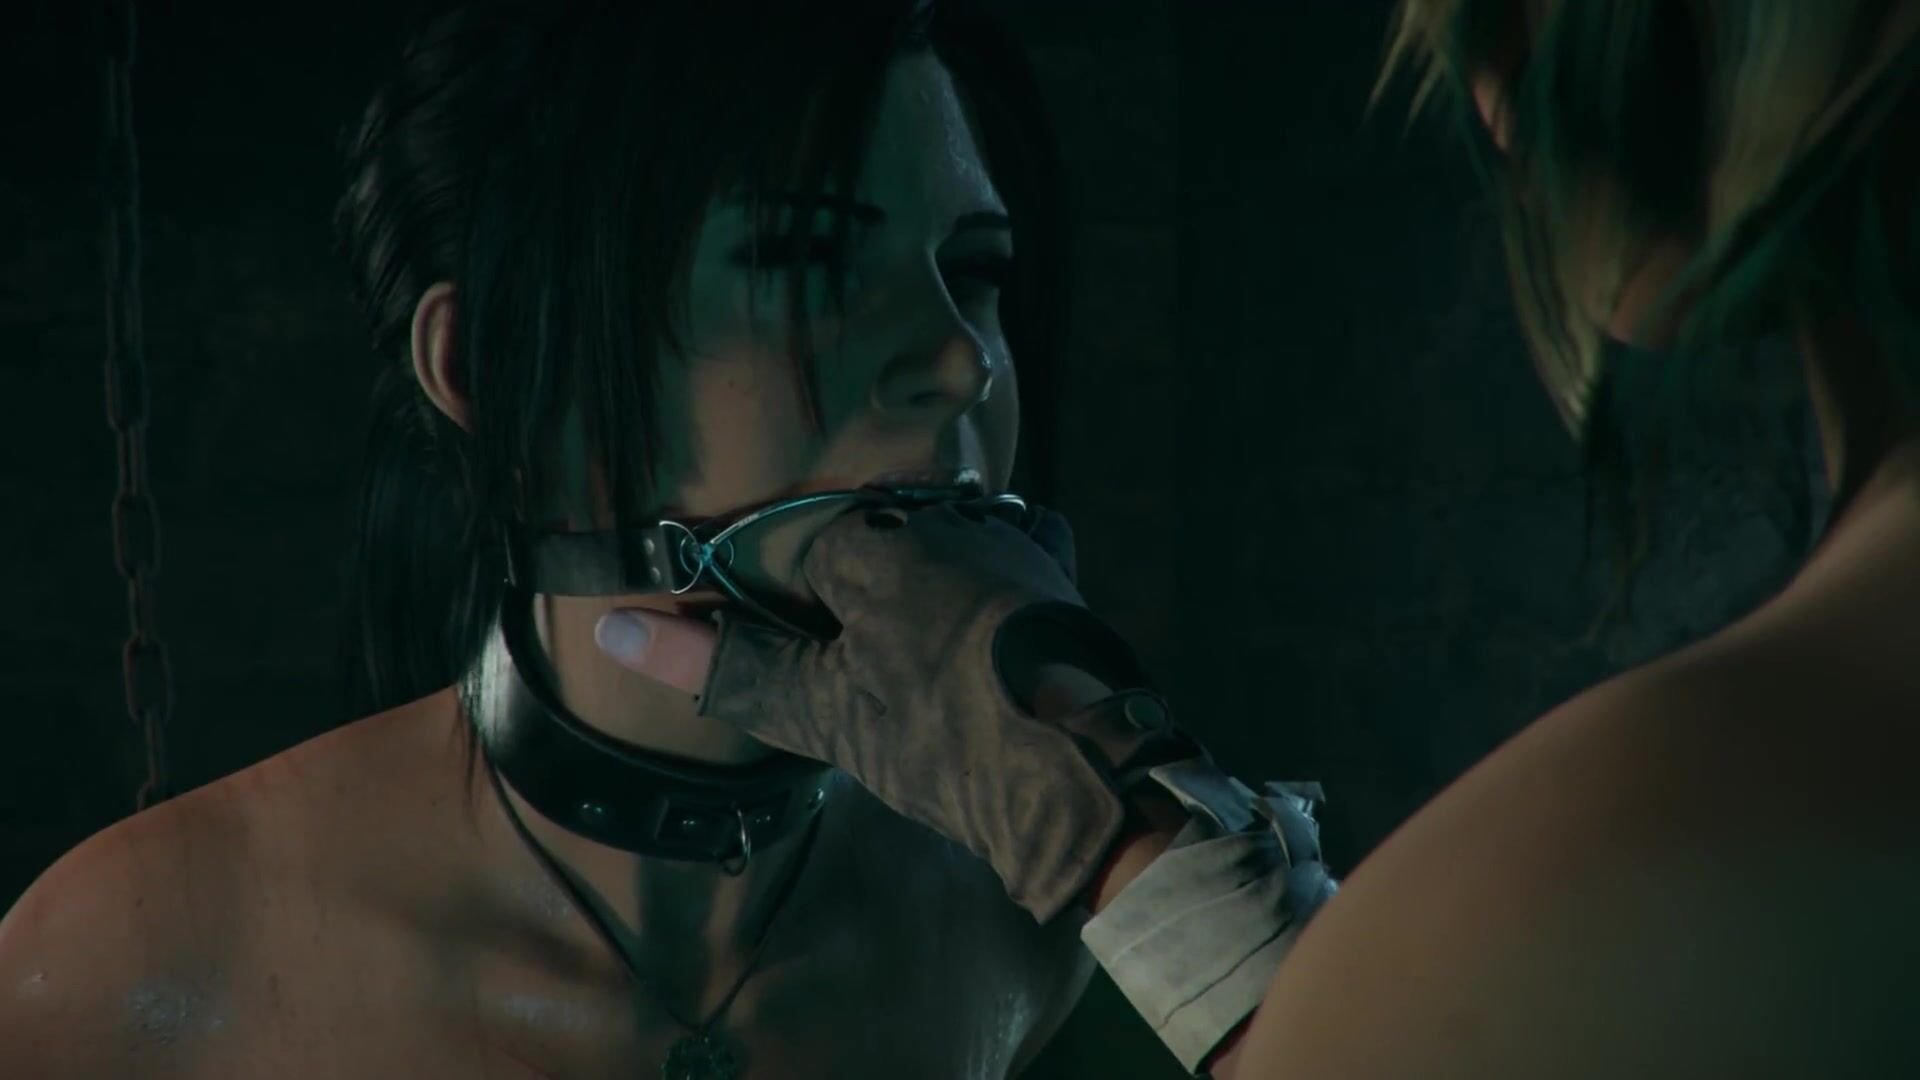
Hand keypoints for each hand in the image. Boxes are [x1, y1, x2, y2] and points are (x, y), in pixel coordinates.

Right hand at [593, 500, 1196, 922]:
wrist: (1082, 786)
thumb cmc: (945, 740)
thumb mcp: (821, 709)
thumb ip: (725, 663)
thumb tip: (614, 629)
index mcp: (880, 533)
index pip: (787, 538)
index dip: (753, 584)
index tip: (742, 629)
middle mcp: (950, 517)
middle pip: (862, 533)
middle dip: (830, 580)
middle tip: (819, 654)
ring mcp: (1013, 542)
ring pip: (930, 540)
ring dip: (902, 579)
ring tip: (883, 648)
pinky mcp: (1058, 582)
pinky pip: (995, 557)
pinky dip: (968, 583)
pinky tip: (958, 627)